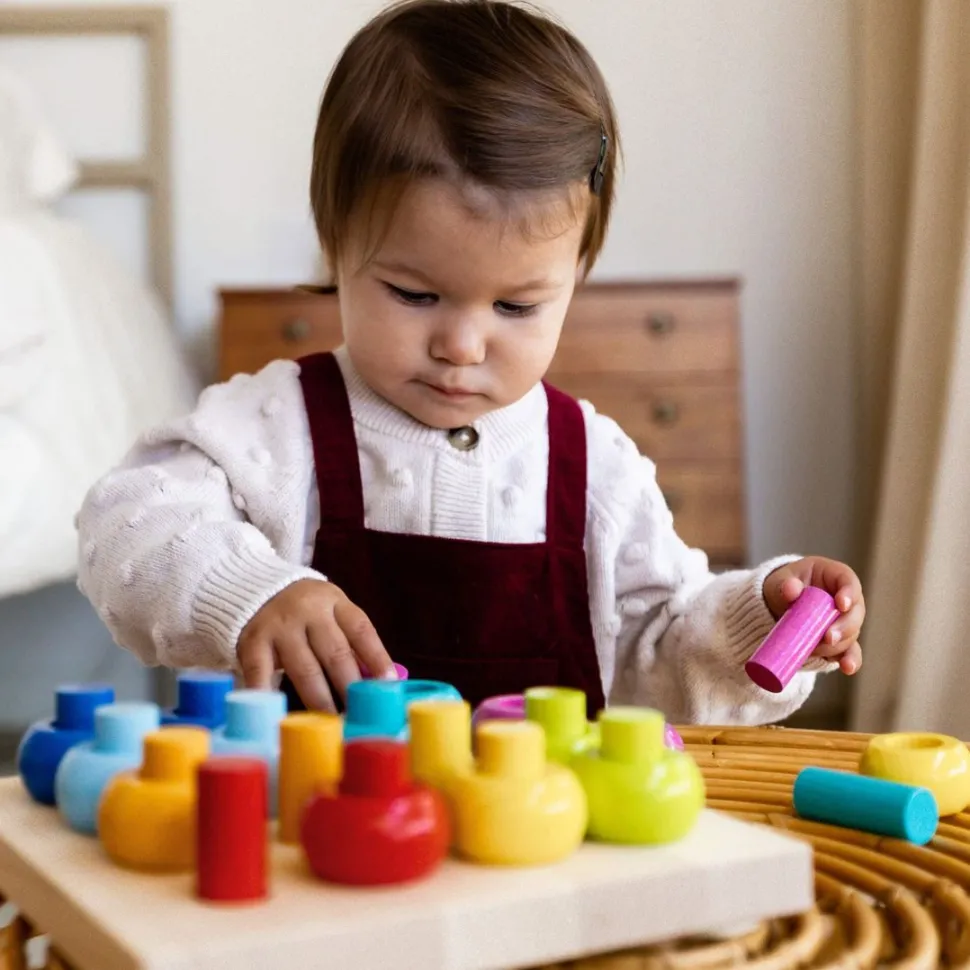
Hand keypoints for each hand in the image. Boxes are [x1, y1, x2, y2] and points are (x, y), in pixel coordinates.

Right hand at [237, 579, 394, 710]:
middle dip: (350, 687)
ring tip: (332, 724)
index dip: (377, 658)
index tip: (387, 686)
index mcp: (335, 602)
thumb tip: (379, 683)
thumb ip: (351, 644)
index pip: (361, 630)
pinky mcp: (252, 643)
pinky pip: (261, 674)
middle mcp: (308, 611)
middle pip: (335, 653)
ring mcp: (279, 627)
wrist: (258, 591)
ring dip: (321, 700)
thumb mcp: (332, 615)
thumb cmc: (307, 614)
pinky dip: (270, 697)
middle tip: (361, 716)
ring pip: (305, 669)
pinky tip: (279, 716)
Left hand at [763, 557, 864, 674]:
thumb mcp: (780, 581)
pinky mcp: (839, 642)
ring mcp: (845, 622)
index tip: (841, 604)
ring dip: (837, 645)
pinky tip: (847, 667)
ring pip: (851, 634)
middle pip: (855, 612)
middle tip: (829, 637)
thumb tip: (791, 590)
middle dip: (844, 627)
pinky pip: (849, 652)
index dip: (849, 593)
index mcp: (834, 576)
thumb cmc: (784, 586)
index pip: (849, 581)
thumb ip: (785, 585)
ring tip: (815, 649)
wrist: (777, 605)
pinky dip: (849, 660)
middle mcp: (846, 600)